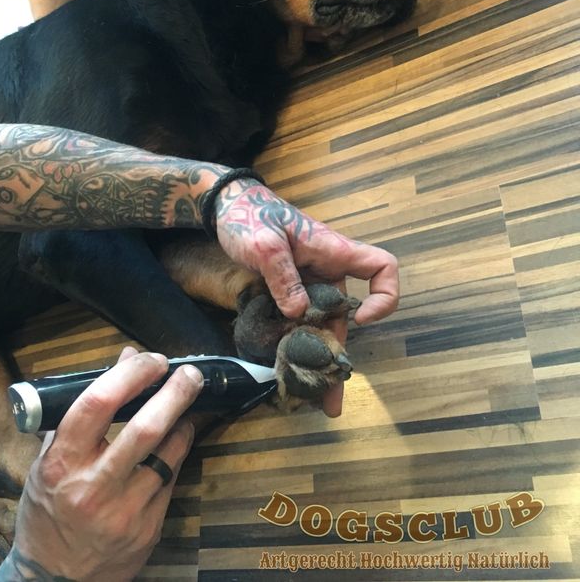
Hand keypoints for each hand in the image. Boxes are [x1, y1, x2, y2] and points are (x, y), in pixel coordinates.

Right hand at [0, 348, 202, 581]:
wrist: (56, 578)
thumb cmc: (50, 508)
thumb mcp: (49, 460)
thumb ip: (84, 410)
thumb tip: (125, 359)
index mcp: (61, 463)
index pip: (97, 404)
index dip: (131, 374)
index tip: (151, 360)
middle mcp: (92, 486)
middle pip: (145, 428)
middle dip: (175, 393)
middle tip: (190, 373)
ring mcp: (124, 510)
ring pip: (168, 452)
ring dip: (183, 421)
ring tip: (188, 403)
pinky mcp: (147, 527)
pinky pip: (172, 477)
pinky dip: (178, 451)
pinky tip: (178, 437)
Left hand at [214, 181, 398, 416]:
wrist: (225, 208)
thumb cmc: (249, 216)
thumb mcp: (264, 244)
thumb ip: (283, 277)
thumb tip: (299, 314)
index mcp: (332, 252)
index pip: (381, 268)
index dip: (383, 295)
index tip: (360, 319)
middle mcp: (326, 273)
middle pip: (345, 316)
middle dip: (339, 355)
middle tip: (332, 400)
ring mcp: (306, 285)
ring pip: (319, 326)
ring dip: (315, 361)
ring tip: (312, 399)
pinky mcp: (287, 293)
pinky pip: (297, 324)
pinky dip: (294, 347)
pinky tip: (285, 373)